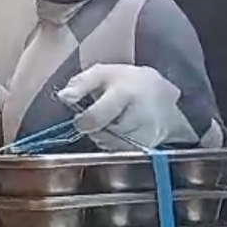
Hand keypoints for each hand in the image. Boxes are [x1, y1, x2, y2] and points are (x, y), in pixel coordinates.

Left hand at [57, 63, 197, 150]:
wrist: (163, 95)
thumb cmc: (128, 81)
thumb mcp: (103, 72)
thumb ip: (80, 83)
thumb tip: (63, 97)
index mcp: (125, 93)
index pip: (95, 118)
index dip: (82, 121)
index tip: (81, 118)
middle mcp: (140, 116)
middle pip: (103, 135)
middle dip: (96, 128)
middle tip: (101, 116)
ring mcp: (148, 134)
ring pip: (112, 146)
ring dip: (105, 137)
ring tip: (113, 121)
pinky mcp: (151, 147)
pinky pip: (123, 153)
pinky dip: (117, 145)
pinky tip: (121, 132)